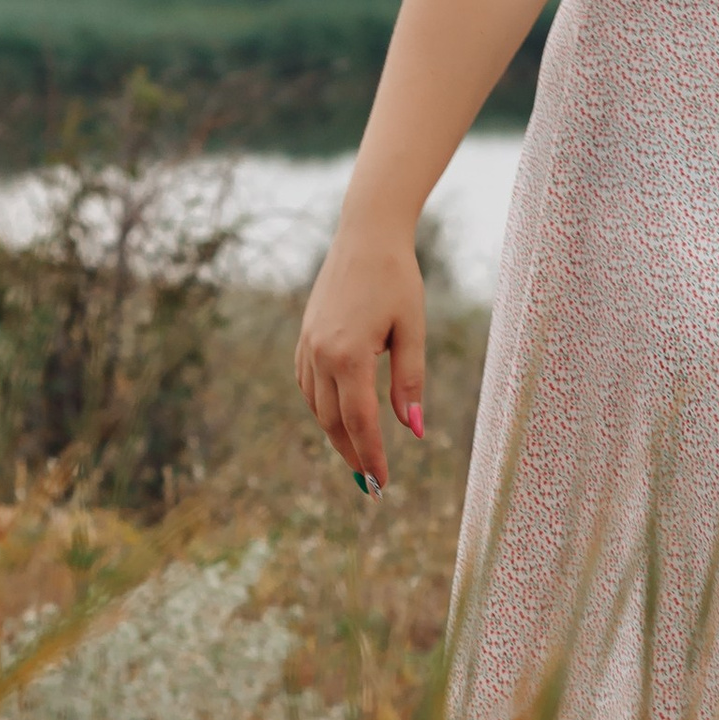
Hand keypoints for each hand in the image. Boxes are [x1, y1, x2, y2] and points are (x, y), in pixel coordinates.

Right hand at [295, 221, 426, 492]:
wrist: (366, 235)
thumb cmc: (398, 279)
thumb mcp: (413, 330)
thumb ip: (410, 381)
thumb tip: (414, 430)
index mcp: (348, 355)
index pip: (360, 422)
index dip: (371, 456)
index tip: (381, 485)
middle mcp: (320, 354)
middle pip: (333, 421)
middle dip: (351, 454)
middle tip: (370, 484)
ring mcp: (307, 345)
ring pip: (316, 406)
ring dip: (335, 434)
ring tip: (357, 456)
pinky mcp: (304, 336)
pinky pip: (308, 384)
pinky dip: (321, 407)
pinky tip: (337, 417)